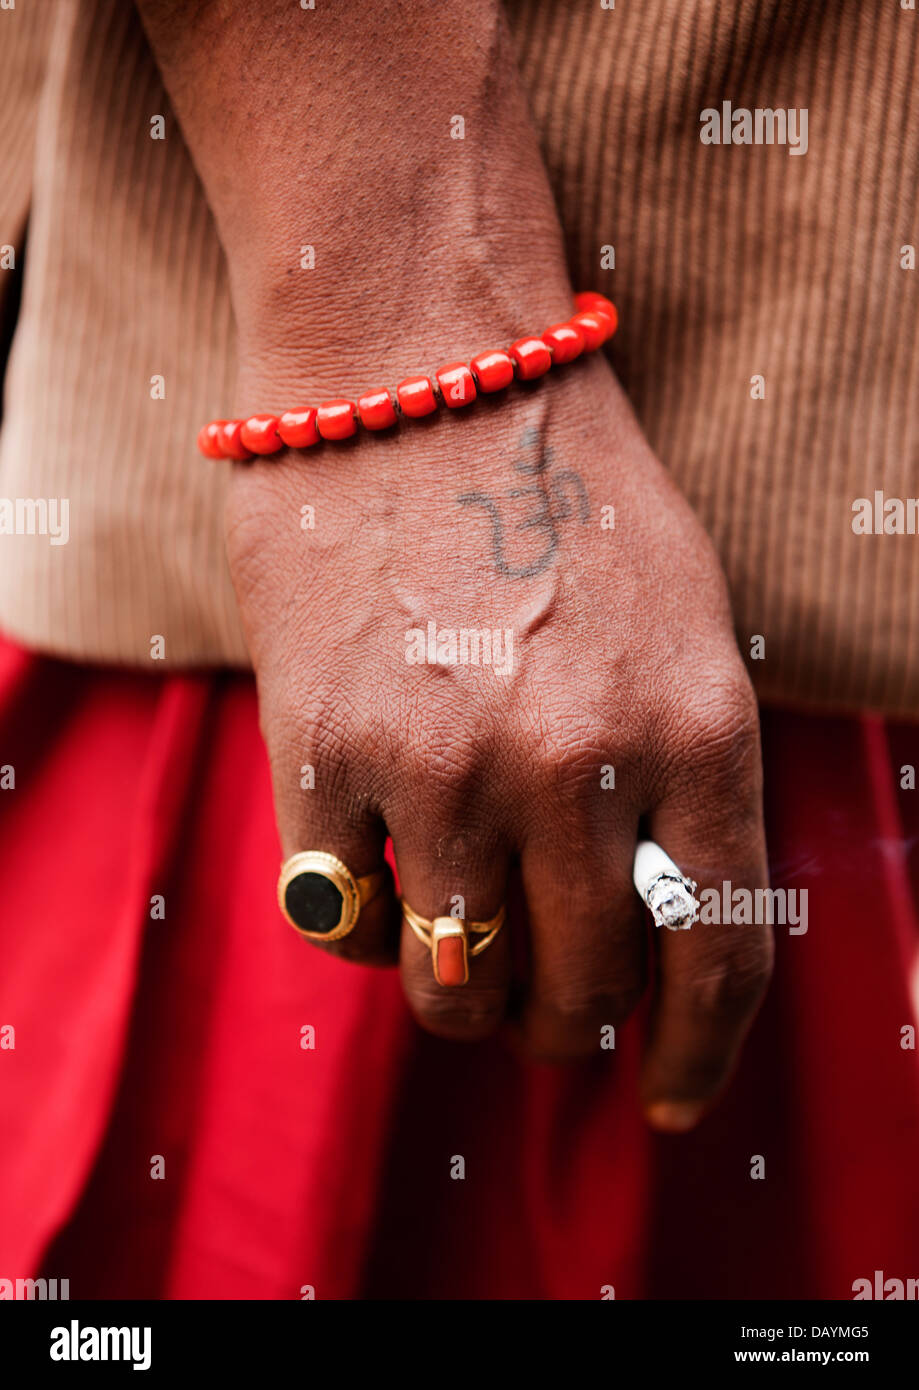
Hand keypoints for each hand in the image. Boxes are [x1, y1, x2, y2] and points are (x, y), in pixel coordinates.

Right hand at [225, 345, 772, 1131]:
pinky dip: (368, 928)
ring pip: (458, 985)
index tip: (671, 1100)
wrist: (416, 370)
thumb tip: (655, 911)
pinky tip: (379, 891)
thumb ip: (687, 770)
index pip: (721, 955)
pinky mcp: (326, 754)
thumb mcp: (686, 617)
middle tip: (552, 1015)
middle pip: (581, 994)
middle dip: (570, 1029)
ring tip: (464, 966)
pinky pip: (345, 921)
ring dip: (466, 1001)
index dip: (700, 1054)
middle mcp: (577, 765)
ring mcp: (444, 767)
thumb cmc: (560, 490)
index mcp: (695, 727)